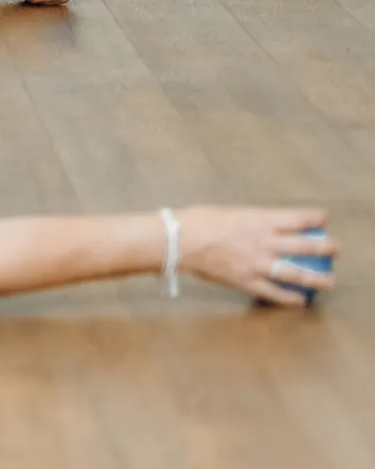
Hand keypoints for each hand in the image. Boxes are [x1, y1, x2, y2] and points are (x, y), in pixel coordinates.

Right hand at [178, 206, 333, 306]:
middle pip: (305, 246)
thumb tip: (264, 224)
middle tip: (336, 249)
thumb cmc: (198, 221)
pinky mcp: (246, 280)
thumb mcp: (230, 212)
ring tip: (329, 281)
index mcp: (259, 220)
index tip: (324, 218)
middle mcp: (263, 241)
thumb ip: (251, 220)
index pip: (298, 218)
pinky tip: (300, 300)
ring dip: (317, 278)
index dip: (316, 218)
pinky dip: (289, 298)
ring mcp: (256, 263)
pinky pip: (273, 292)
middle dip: (326, 247)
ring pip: (296, 273)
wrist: (177, 240)